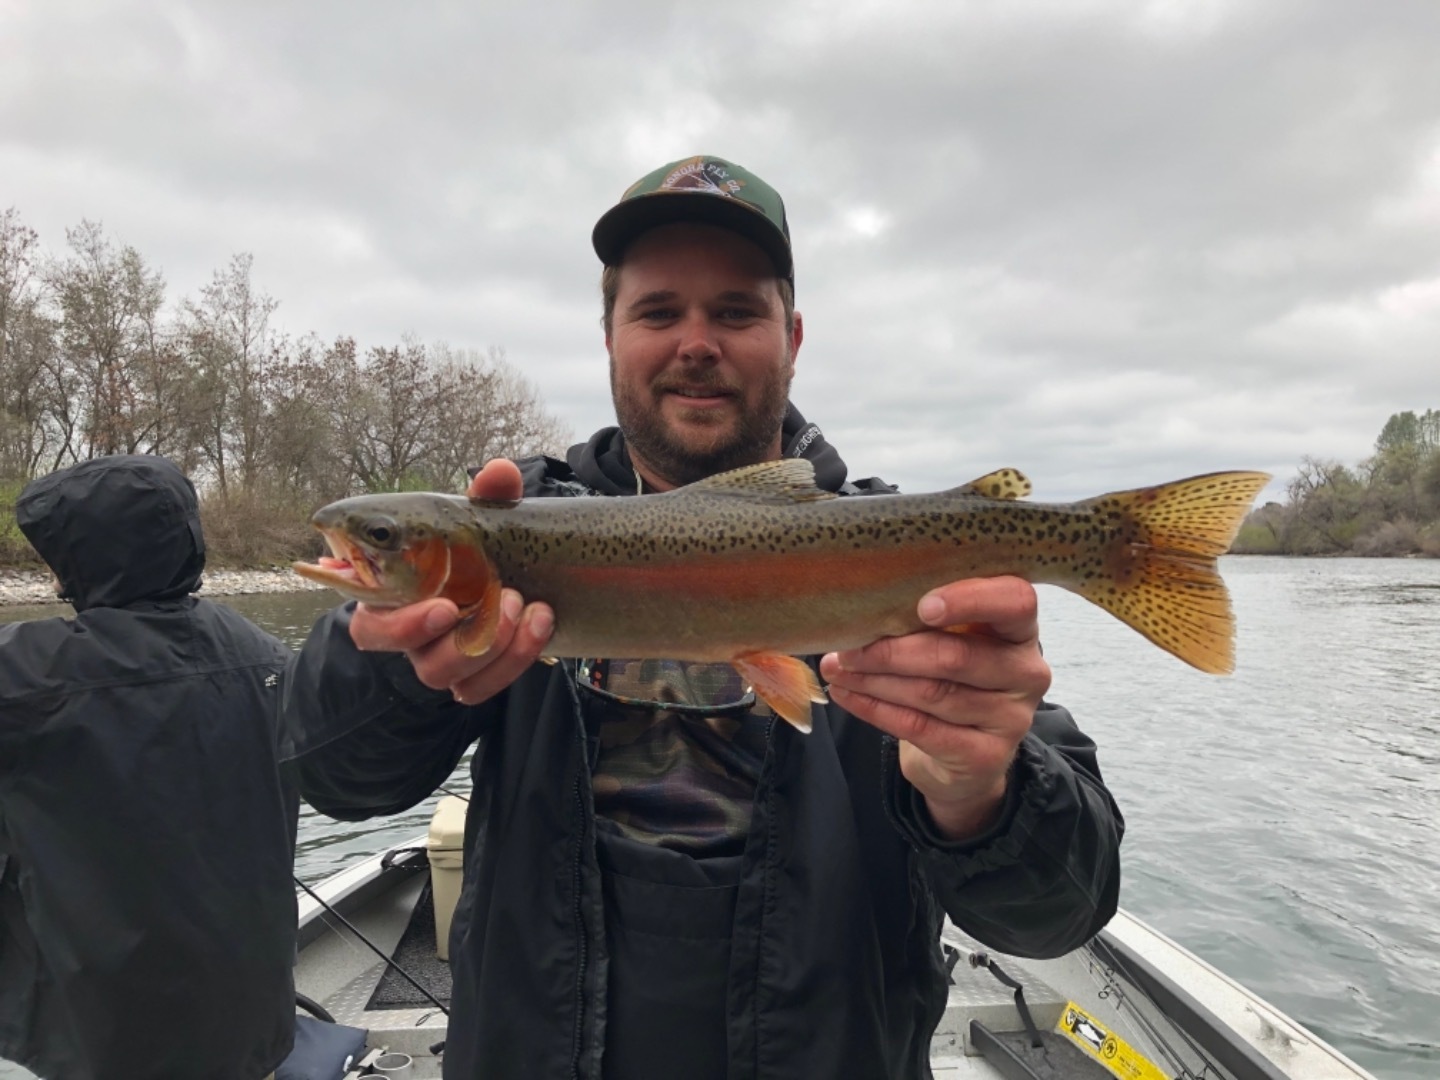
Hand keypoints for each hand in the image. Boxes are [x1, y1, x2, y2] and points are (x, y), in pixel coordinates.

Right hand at [348, 459, 554, 704]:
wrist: (502, 580)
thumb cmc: (466, 551)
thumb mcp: (473, 522)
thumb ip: (485, 499)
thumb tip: (500, 472)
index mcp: (388, 601)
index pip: (371, 628)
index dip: (401, 625)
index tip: (446, 607)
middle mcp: (409, 639)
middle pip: (423, 662)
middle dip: (463, 637)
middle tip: (505, 597)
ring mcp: (439, 662)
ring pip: (453, 677)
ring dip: (497, 644)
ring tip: (527, 605)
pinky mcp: (471, 678)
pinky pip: (484, 687)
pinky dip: (517, 658)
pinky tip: (541, 624)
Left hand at [819, 577, 1049, 840]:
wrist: (965, 758)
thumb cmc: (952, 680)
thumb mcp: (952, 640)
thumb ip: (926, 621)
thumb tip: (861, 609)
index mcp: (1020, 629)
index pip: (1015, 601)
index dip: (970, 600)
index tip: (922, 606)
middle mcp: (1026, 672)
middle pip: (955, 656)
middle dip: (891, 651)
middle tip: (848, 648)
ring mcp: (1011, 718)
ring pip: (931, 693)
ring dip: (875, 681)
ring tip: (838, 670)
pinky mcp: (986, 756)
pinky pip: (920, 727)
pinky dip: (875, 709)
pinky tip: (848, 695)